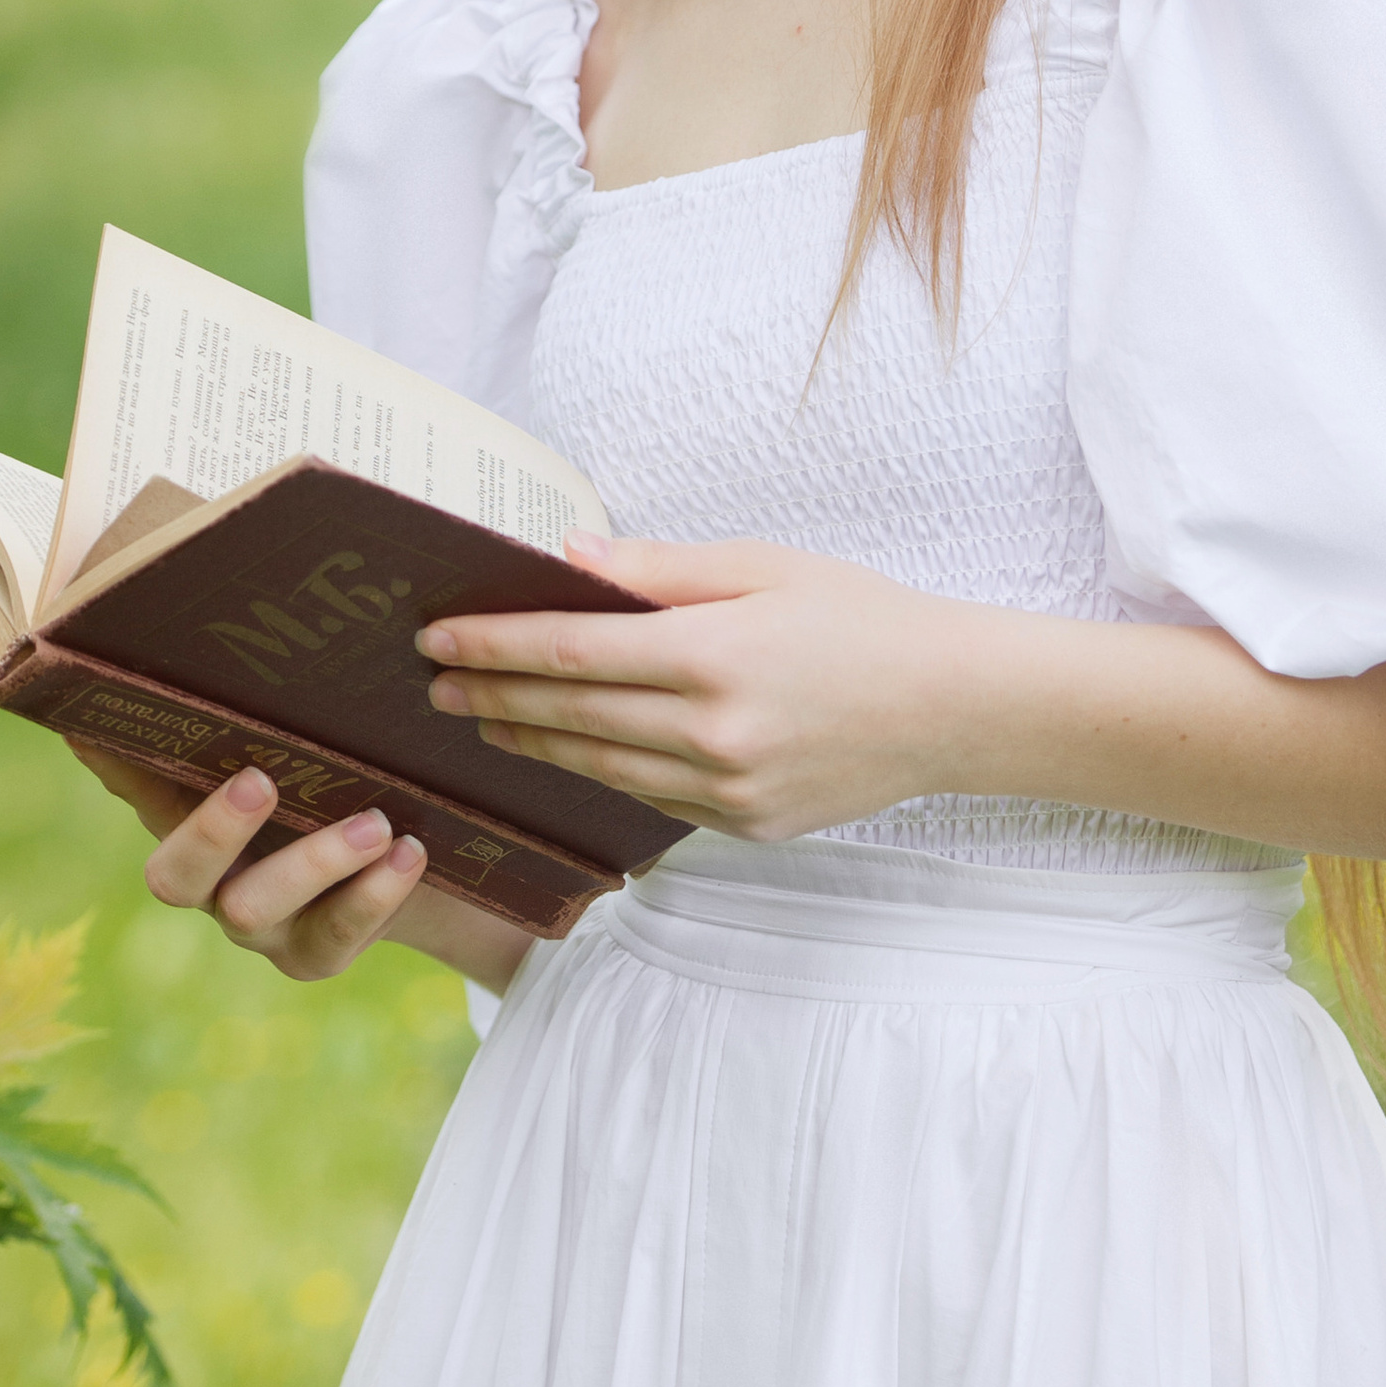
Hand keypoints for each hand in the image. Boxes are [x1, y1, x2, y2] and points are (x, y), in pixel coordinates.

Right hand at [67, 743, 525, 989]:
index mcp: (189, 818)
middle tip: (259, 780)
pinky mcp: (314, 956)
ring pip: (254, 909)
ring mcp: (257, 925)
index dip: (110, 760)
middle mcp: (208, 878)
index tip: (93, 721)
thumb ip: (255, 708)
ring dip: (315, 861)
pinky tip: (409, 852)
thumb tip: (212, 620)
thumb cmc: (341, 779)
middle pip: (174, 876)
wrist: (412, 857)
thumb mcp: (306, 741)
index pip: (136, 784)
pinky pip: (333, 936)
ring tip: (376, 824)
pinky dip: (374, 895)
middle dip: (210, 831)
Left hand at [416, 534, 988, 840]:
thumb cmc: (860, 616)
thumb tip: (567, 561)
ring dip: (532, 746)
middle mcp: (713, 732)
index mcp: (713, 654)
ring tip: (484, 725)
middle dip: (495, 698)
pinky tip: (568, 757)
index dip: (497, 646)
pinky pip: (652, 800)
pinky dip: (601, 776)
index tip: (439, 639)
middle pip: (572, 716)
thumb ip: (660, 571)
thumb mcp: (764, 565)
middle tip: (434, 687)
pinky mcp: (745, 825)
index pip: (572, 652)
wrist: (951, 706)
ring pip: (601, 769)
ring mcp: (729, 789)